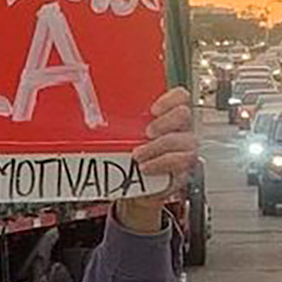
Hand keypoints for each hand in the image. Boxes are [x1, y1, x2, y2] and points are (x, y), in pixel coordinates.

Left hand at [118, 87, 199, 231]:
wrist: (134, 185)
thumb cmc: (130, 155)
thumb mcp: (125, 134)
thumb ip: (120, 121)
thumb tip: (95, 114)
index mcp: (168, 115)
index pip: (181, 97)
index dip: (170, 99)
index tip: (153, 110)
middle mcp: (182, 129)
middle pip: (184, 114)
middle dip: (165, 122)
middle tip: (147, 133)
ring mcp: (186, 148)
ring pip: (185, 140)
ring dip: (158, 147)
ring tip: (138, 156)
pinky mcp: (184, 169)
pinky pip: (181, 163)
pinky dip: (160, 164)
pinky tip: (145, 168)